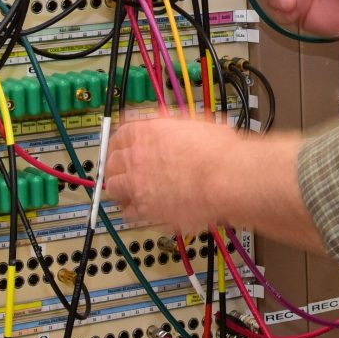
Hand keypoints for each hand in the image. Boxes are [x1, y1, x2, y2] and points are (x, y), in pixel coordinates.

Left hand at [102, 111, 245, 234]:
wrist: (227, 178)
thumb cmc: (220, 152)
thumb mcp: (196, 125)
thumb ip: (175, 127)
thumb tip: (172, 127)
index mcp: (147, 132)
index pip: (120, 135)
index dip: (120, 143)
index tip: (123, 147)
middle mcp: (136, 157)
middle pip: (111, 162)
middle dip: (117, 167)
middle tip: (124, 171)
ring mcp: (137, 184)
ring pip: (113, 188)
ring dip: (120, 190)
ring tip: (129, 192)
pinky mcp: (146, 209)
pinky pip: (128, 213)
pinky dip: (133, 212)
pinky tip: (142, 211)